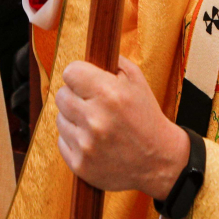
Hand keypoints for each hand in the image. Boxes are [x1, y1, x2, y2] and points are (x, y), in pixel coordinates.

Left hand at [55, 56, 189, 199]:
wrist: (158, 160)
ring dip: (74, 118)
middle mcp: (95, 119)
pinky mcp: (79, 164)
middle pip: (61, 95)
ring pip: (59, 118)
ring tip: (95, 123)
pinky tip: (93, 140)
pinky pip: (62, 141)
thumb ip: (112, 62)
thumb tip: (88, 54)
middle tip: (92, 103)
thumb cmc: (146, 117)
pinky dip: (74, 139)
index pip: (70, 72)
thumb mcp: (138, 80)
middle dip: (76, 96)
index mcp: (109, 94)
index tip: (85, 80)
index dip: (79, 74)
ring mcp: (86, 144)